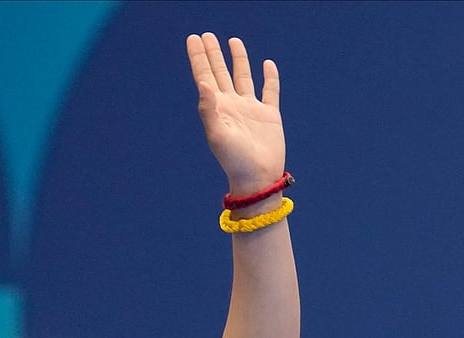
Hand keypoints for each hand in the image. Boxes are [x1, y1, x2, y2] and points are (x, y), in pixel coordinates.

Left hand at [186, 33, 284, 195]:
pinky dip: (269, 77)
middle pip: (221, 72)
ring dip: (238, 59)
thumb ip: (208, 109)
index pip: (205, 76)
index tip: (193, 38)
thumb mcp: (217, 134)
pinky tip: (266, 64)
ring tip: (232, 41)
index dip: (199, 57)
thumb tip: (203, 83)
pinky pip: (270, 90)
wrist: (257, 177)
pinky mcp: (270, 114)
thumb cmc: (234, 160)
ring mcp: (251, 108)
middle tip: (206, 35)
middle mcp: (232, 105)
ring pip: (243, 76)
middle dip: (213, 53)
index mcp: (217, 108)